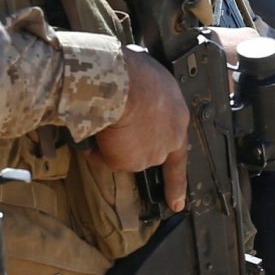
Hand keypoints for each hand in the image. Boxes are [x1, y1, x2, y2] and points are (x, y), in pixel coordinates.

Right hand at [85, 46, 189, 205]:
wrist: (123, 85)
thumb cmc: (134, 72)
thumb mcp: (151, 76)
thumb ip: (149, 94)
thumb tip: (135, 95)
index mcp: (178, 118)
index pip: (179, 155)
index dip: (177, 181)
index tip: (177, 203)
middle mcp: (169, 141)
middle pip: (149, 152)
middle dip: (132, 146)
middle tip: (118, 131)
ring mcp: (149, 154)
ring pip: (125, 155)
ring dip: (113, 144)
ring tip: (103, 119)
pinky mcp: (127, 161)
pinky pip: (105, 159)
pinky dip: (97, 151)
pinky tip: (94, 131)